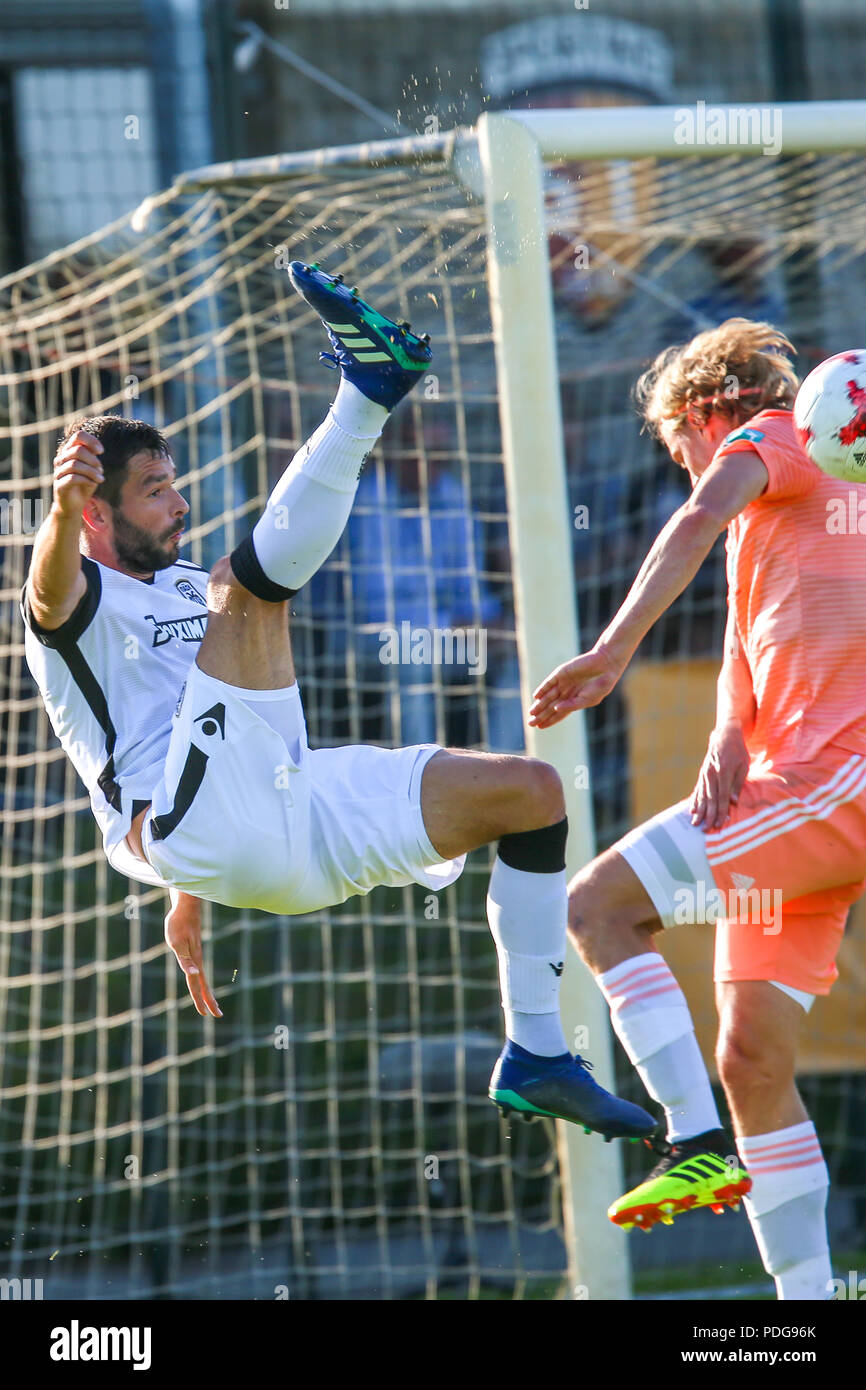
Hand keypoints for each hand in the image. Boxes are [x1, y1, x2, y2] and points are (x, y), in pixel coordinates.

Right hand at [52, 430, 103, 517]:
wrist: (73, 506)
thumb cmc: (84, 484)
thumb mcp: (91, 469)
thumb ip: (92, 457)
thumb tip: (97, 449)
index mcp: (69, 452)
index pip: (78, 436)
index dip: (91, 441)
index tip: (101, 451)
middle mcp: (61, 460)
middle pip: (77, 450)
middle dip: (93, 460)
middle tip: (101, 469)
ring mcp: (58, 472)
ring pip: (75, 464)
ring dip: (92, 471)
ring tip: (100, 478)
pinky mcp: (59, 486)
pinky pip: (72, 478)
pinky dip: (86, 480)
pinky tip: (93, 484)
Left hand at [164, 894, 221, 1017]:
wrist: (185, 907)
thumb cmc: (178, 925)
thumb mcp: (177, 944)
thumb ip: (185, 961)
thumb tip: (195, 975)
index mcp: (194, 962)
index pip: (197, 986)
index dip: (200, 1000)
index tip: (206, 1014)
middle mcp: (197, 960)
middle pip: (203, 984)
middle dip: (209, 1000)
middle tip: (217, 1015)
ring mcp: (196, 955)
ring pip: (201, 977)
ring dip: (205, 991)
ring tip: (209, 1001)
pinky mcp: (193, 949)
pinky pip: (197, 969)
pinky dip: (199, 979)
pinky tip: (198, 979)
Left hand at [528, 646, 622, 727]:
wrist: (606, 666)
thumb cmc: (601, 685)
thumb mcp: (587, 699)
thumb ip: (572, 705)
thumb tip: (556, 709)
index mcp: (575, 700)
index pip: (559, 713)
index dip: (549, 720)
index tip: (539, 727)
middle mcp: (567, 692)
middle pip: (550, 706)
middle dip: (541, 715)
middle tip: (530, 723)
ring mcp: (563, 683)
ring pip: (548, 696)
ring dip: (539, 704)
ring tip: (531, 713)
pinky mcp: (561, 673)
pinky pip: (549, 682)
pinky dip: (542, 689)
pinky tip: (536, 696)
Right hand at [690, 722, 749, 829]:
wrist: (725, 735)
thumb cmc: (738, 751)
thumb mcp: (744, 766)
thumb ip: (738, 784)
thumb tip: (734, 802)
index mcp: (724, 772)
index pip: (722, 796)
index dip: (721, 811)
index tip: (720, 824)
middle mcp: (712, 774)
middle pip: (710, 799)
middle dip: (708, 815)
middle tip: (706, 829)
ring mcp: (705, 774)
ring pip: (701, 795)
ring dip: (699, 811)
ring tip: (695, 823)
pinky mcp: (702, 773)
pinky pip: (697, 789)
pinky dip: (694, 800)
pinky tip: (692, 810)